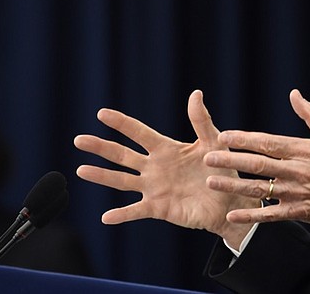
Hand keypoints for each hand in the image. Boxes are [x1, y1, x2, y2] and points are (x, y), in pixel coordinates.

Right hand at [74, 90, 256, 244]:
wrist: (230, 200)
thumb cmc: (222, 169)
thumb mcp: (214, 142)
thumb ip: (201, 120)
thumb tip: (196, 93)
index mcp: (166, 149)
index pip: (138, 133)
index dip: (121, 123)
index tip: (102, 113)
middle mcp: (155, 167)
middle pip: (122, 155)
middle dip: (101, 147)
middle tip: (79, 139)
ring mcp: (154, 188)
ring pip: (122, 180)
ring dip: (102, 176)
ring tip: (80, 170)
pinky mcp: (159, 208)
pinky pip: (136, 211)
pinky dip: (122, 214)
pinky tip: (106, 217)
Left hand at [204, 89, 309, 228]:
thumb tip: (294, 93)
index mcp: (302, 149)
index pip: (267, 142)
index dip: (244, 139)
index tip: (223, 136)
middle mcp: (297, 170)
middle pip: (258, 164)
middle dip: (231, 160)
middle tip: (208, 157)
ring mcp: (297, 193)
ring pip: (260, 189)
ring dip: (234, 186)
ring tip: (211, 182)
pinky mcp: (299, 212)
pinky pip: (271, 215)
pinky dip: (251, 215)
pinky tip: (232, 214)